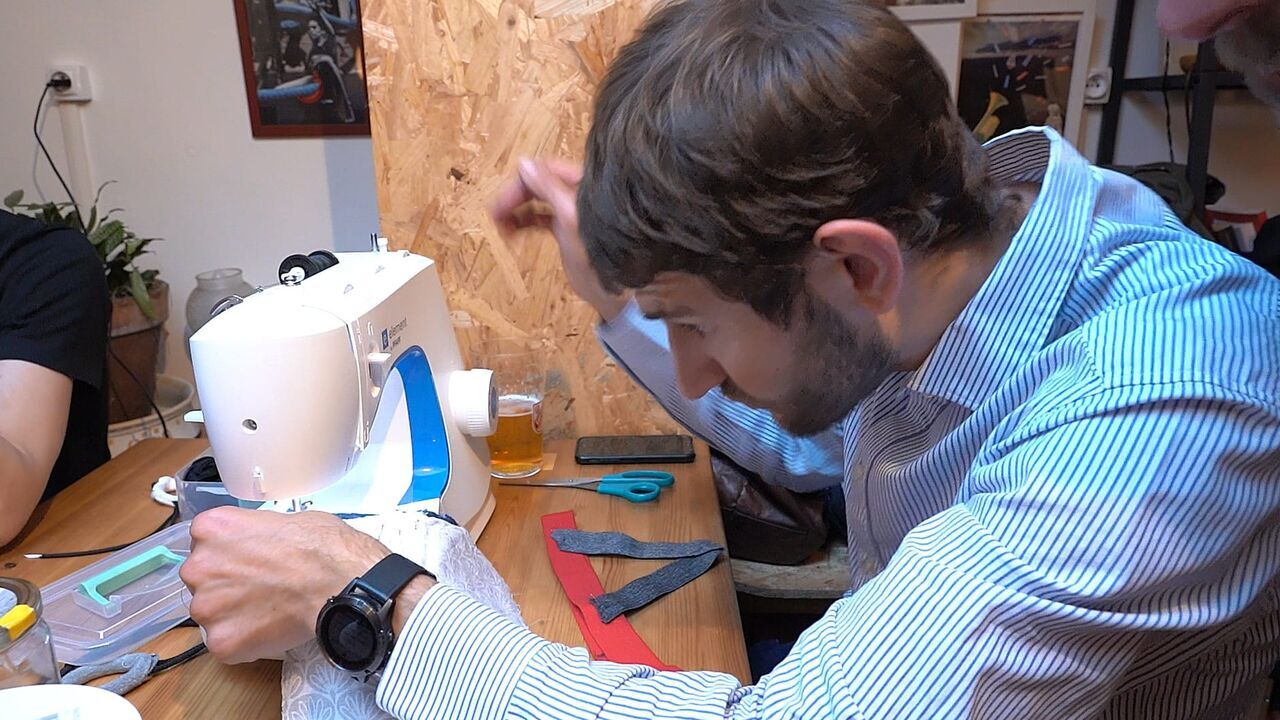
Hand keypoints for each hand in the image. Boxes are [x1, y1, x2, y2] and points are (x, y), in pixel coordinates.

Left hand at [181, 507, 412, 663]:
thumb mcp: (283, 518)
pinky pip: (226, 643)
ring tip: (270, 611)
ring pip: (213, 614)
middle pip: (203, 579)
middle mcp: (198, 566)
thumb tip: (259, 547)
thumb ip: (254, 534)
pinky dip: (246, 641)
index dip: (230, 553)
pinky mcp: (221, 641)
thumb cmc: (322, 547)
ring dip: (234, 614)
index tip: (249, 561)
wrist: (340, 582)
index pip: (206, 543)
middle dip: (227, 584)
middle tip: (262, 587)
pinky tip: (271, 629)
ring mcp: (206, 607)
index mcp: (211, 529)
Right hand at [491, 158, 628, 321]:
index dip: (522, 181)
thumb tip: (523, 164)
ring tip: (498, 223)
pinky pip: (539, 218)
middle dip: (516, 196)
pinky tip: (510, 231)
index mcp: (583, 185)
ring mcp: (570, 211)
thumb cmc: (599, 255)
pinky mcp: (565, 228)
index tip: (503, 201)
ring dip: (516, 209)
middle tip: (495, 214)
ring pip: (536, 201)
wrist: (614, 292)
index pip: (546, 169)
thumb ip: (550, 189)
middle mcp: (576, 194)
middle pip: (539, 183)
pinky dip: (524, 222)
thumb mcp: (571, 219)